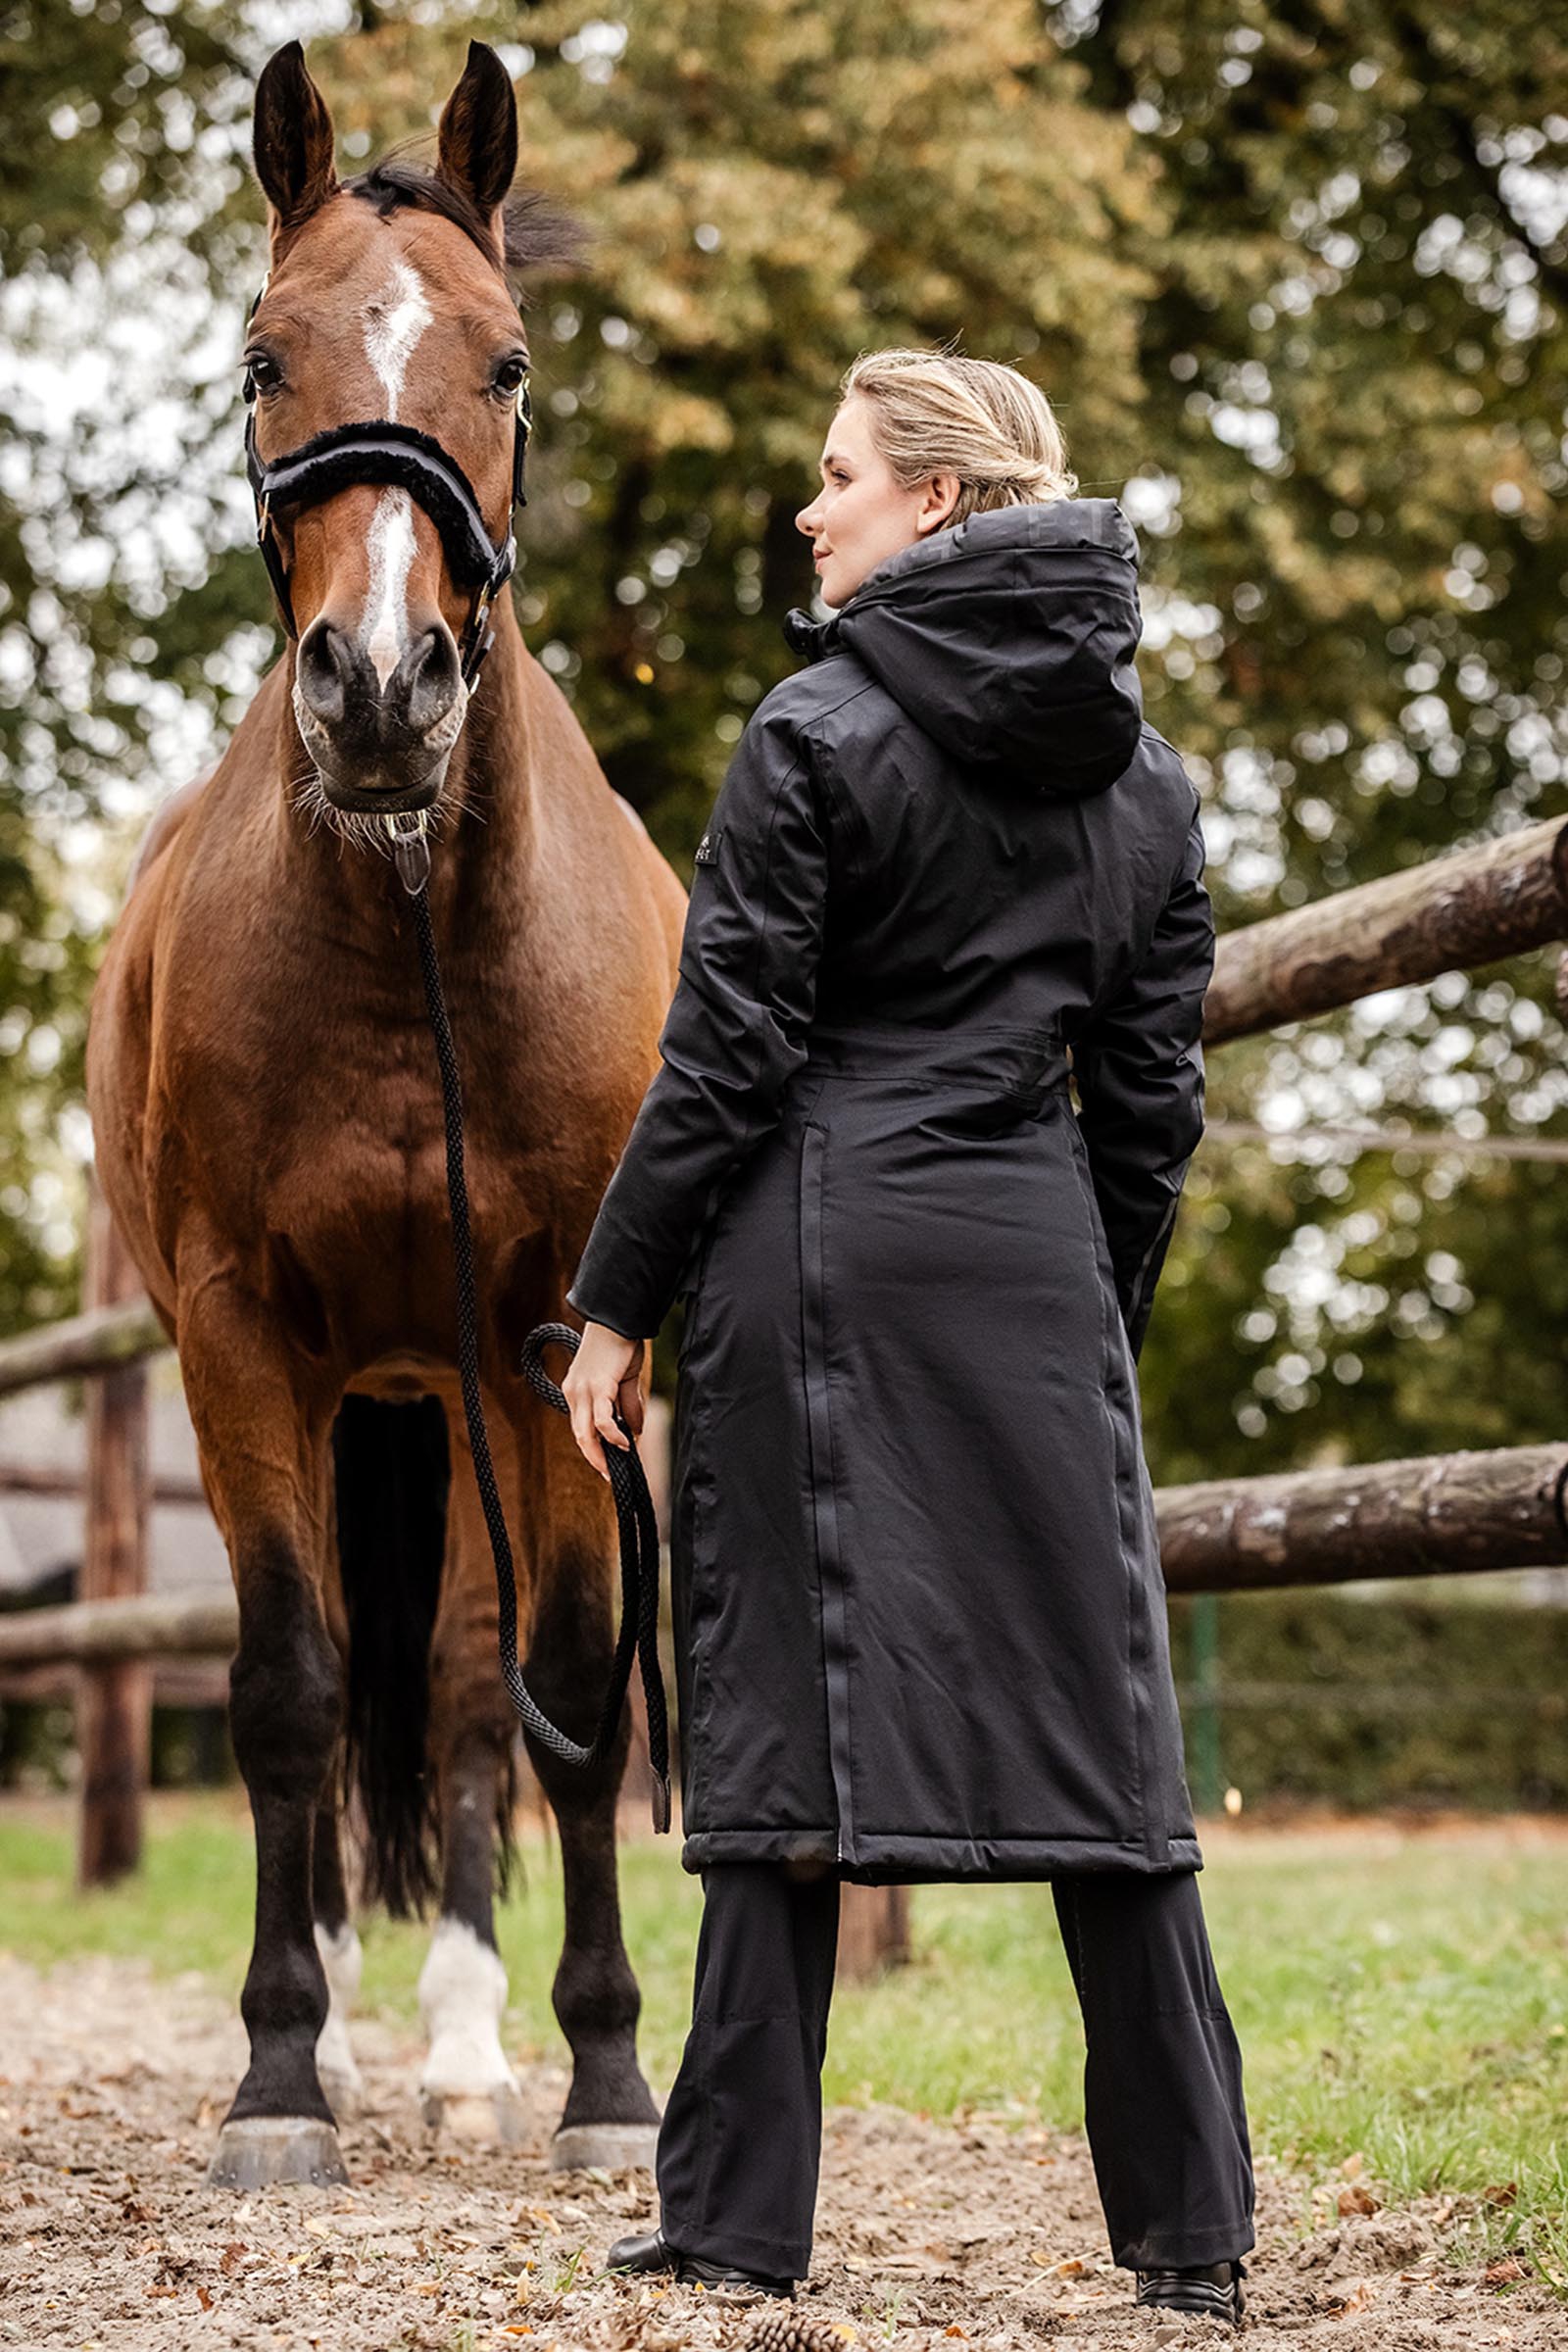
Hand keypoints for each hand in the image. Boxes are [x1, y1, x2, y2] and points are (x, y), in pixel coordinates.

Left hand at [562, 1320, 646, 1481]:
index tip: (610, 1465)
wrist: (618, 1317)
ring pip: (585, 1434)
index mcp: (577, 1391)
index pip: (582, 1428)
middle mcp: (574, 1393)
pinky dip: (613, 1436)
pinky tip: (625, 1443)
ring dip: (602, 1454)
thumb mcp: (624, 1379)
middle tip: (611, 1476)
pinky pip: (601, 1421)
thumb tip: (635, 1432)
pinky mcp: (597, 1386)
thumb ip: (627, 1406)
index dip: (595, 1448)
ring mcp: (583, 1390)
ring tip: (619, 1464)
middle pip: (580, 1437)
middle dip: (596, 1459)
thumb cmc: (621, 1343)